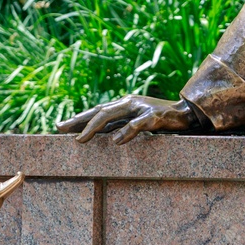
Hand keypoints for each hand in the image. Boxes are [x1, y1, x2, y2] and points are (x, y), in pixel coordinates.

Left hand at [56, 94, 207, 143]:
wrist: (185, 114)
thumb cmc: (158, 119)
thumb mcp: (134, 121)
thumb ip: (118, 125)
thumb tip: (97, 134)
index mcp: (123, 104)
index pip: (96, 111)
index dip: (78, 118)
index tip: (60, 127)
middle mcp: (128, 103)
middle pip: (100, 112)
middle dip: (80, 122)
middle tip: (63, 132)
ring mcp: (140, 108)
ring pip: (112, 115)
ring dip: (94, 127)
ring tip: (81, 139)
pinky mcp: (153, 116)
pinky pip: (137, 124)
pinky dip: (125, 132)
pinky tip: (116, 142)